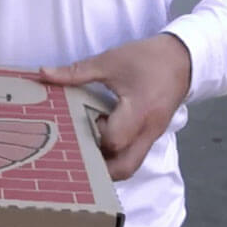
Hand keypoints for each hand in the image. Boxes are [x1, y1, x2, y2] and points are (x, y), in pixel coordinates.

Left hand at [39, 34, 191, 180]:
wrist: (182, 58)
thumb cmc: (146, 58)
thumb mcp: (110, 61)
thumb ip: (76, 72)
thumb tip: (43, 74)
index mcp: (139, 111)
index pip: (114, 141)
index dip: (95, 135)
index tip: (82, 120)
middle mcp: (148, 130)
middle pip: (125, 167)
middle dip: (100, 167)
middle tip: (79, 151)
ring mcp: (153, 136)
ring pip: (131, 165)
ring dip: (109, 163)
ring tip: (87, 146)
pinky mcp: (153, 135)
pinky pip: (135, 154)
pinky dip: (118, 154)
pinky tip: (101, 140)